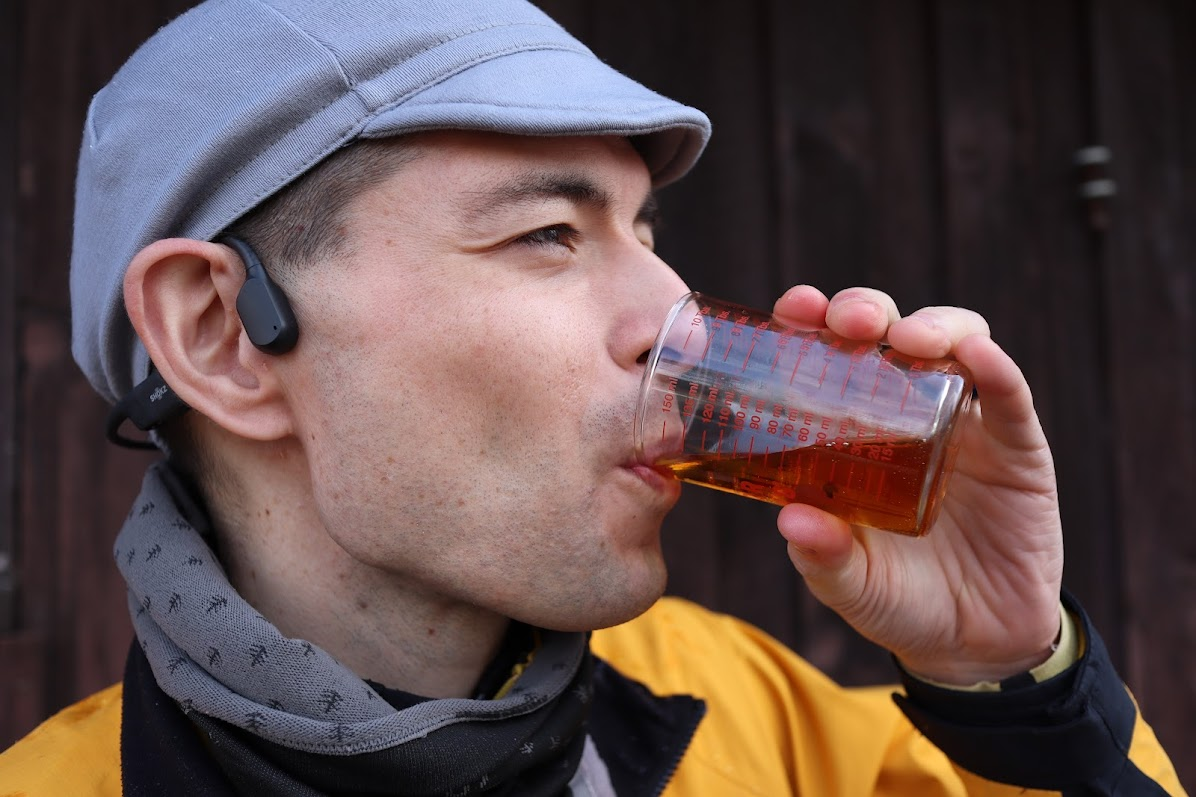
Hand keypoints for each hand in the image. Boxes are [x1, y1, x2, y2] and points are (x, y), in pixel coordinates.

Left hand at [773, 286, 1063, 684]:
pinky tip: (979, 357)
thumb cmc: (896, 600)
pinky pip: (1009, 396)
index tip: (793, 309)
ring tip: (910, 341)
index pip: (828, 356)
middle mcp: (906, 412)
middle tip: (849, 323)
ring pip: (953, 342)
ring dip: (932, 326)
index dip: (811, 322)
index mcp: (851, 430)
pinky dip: (996, 368)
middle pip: (888, 332)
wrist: (974, 642)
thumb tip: (790, 521)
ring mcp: (963, 423)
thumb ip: (822, 556)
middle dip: (866, 310)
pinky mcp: (1017, 447)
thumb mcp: (849, 584)